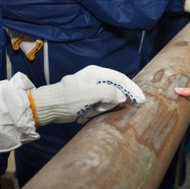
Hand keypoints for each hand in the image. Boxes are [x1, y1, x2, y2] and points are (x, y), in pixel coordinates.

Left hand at [30, 65, 144, 124]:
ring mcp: (92, 90)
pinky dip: (94, 112)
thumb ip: (109, 92)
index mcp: (96, 73)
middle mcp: (96, 79)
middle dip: (109, 103)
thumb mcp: (89, 94)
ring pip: (108, 100)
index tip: (141, 100)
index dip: (132, 89)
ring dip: (100, 109)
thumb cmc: (67, 99)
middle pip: (115, 90)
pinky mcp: (88, 100)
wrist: (48, 108)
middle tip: (99, 110)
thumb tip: (123, 97)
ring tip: (87, 113)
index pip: (121, 78)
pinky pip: (100, 106)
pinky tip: (84, 115)